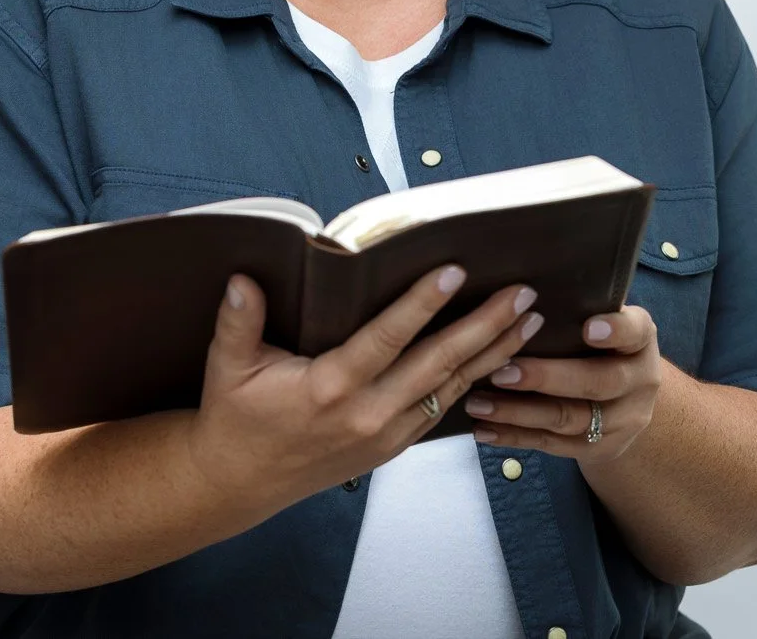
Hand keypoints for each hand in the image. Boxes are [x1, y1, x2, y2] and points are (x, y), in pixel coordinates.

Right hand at [188, 266, 543, 512]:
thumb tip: (243, 279)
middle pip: (438, 364)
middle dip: (485, 327)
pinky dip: (473, 382)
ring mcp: (384, 435)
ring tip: (529, 321)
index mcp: (329, 388)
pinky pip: (440, 410)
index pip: (387, 339)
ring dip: (493, 353)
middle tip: (522, 294)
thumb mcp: (228, 368)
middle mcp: (366, 414)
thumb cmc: (235, 419)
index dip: (422, 304)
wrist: (238, 483)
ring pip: (450, 389)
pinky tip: (498, 359)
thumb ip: (238, 322)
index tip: (455, 272)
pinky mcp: (391, 446)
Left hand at [463, 305, 660, 463]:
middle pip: (598, 382)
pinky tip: (484, 429)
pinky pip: (553, 445)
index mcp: (640, 341)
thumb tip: (519, 288)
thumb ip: (580, 309)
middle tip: (502, 371)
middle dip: (547, 378)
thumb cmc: (603, 348)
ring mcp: (623, 421)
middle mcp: (640, 382)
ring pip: (569, 419)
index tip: (588, 327)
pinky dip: (515, 437)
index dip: (615, 331)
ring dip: (518, 412)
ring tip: (477, 403)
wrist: (630, 404)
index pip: (634, 332)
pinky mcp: (599, 449)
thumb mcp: (606, 325)